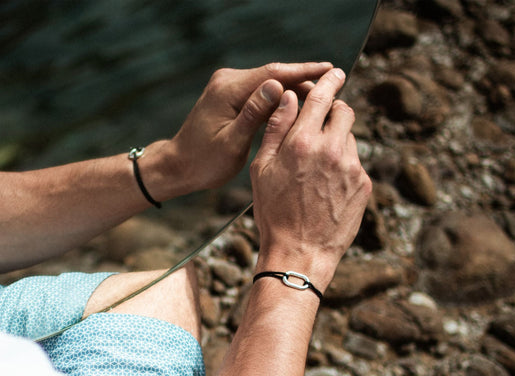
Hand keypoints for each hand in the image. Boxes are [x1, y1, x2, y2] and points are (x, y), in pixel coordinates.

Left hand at [162, 62, 335, 194]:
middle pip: (274, 75)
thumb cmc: (203, 161)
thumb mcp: (231, 143)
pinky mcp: (232, 96)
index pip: (272, 73)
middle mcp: (227, 81)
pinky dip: (281, 100)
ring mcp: (229, 87)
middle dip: (304, 82)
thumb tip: (276, 87)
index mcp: (227, 90)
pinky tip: (300, 109)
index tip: (330, 70)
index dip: (303, 71)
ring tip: (323, 101)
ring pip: (270, 84)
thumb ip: (253, 115)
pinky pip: (262, 93)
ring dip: (294, 92)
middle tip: (334, 90)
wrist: (180, 166)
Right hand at [249, 68, 371, 289]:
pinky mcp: (364, 185)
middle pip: (344, 112)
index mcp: (303, 142)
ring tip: (317, 167)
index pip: (321, 97)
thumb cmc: (273, 213)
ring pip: (350, 138)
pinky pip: (356, 163)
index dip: (329, 81)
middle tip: (322, 122)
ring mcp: (352, 167)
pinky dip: (343, 166)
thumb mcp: (262, 169)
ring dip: (337, 141)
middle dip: (335, 111)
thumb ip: (276, 129)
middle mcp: (332, 149)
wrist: (300, 253)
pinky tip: (326, 187)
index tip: (335, 73)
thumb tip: (288, 97)